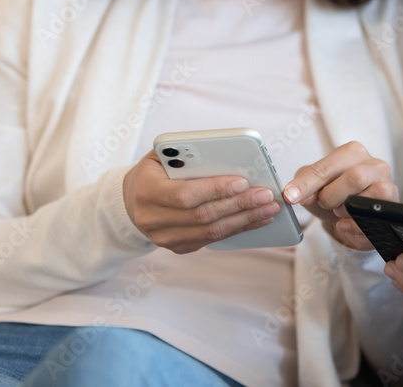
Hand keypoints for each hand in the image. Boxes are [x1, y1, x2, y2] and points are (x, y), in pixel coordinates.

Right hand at [122, 151, 281, 253]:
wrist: (132, 201)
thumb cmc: (154, 171)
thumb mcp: (161, 155)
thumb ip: (187, 155)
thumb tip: (228, 156)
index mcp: (147, 190)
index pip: (185, 194)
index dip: (215, 189)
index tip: (242, 181)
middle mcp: (153, 219)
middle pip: (203, 216)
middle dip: (239, 205)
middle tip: (266, 195)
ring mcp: (165, 238)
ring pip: (212, 232)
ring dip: (245, 220)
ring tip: (269, 208)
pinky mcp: (179, 247)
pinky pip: (213, 239)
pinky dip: (238, 229)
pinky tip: (257, 219)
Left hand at [283, 141, 397, 249]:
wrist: (355, 215)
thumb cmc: (335, 194)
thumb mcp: (316, 185)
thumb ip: (304, 183)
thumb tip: (297, 194)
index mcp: (352, 152)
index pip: (327, 166)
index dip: (307, 183)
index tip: (290, 196)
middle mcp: (375, 164)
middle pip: (354, 178)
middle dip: (332, 196)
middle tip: (324, 203)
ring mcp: (387, 185)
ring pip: (369, 197)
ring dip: (346, 209)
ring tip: (339, 210)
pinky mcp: (392, 207)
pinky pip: (373, 217)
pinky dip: (354, 225)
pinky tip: (345, 224)